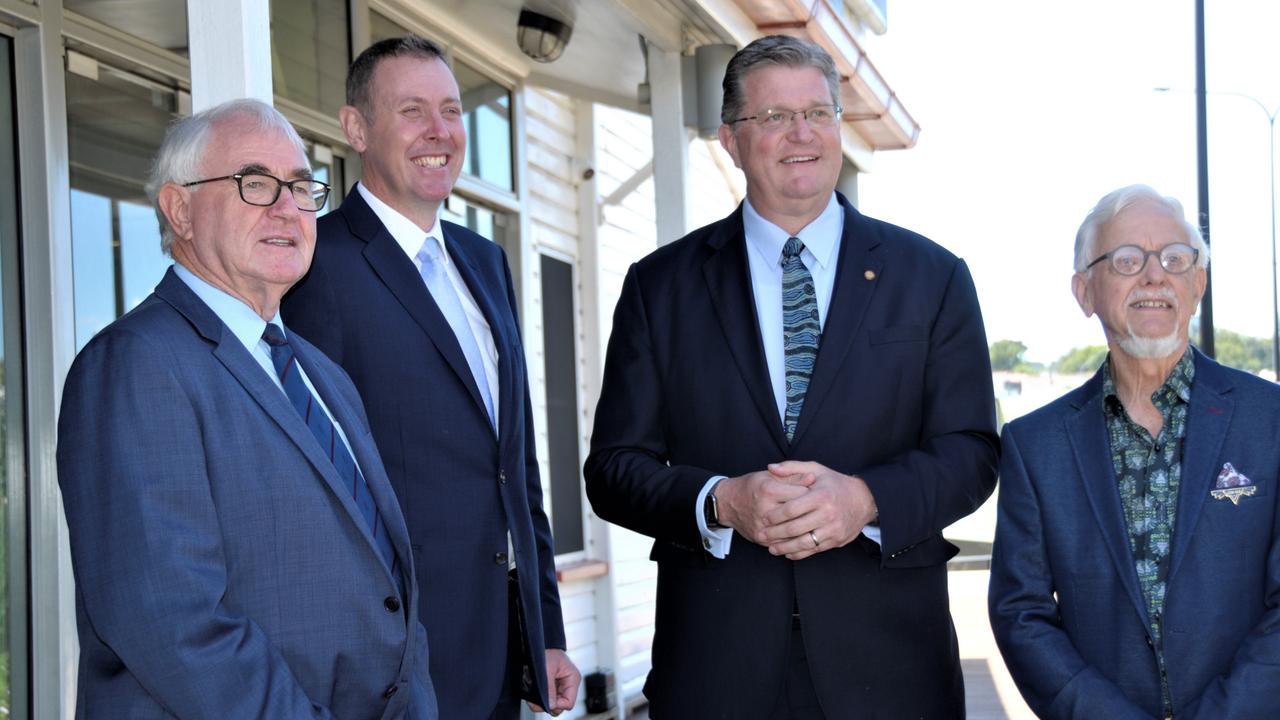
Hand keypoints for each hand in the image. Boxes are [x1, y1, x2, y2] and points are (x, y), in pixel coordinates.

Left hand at [526, 648, 579, 714]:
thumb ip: (549, 688)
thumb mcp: (547, 668)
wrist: (537, 645)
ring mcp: (560, 688)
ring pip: (552, 705)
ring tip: (534, 695)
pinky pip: (547, 700)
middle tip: (537, 698)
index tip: (546, 700)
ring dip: (542, 702)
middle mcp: (568, 686)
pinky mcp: (552, 689)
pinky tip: (534, 694)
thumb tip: (551, 705)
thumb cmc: (545, 651)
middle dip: (548, 705)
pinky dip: (539, 700)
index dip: (557, 704)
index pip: (569, 703)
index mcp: (573, 679)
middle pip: (560, 706)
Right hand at [714, 469, 814, 546]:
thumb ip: (792, 476)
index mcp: (769, 490)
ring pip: (794, 531)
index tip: (817, 492)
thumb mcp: (770, 476)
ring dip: (807, 528)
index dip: (812, 493)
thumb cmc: (752, 486)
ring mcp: (763, 527)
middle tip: (818, 509)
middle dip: (812, 512)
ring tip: (815, 522)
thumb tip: (813, 478)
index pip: (802, 493)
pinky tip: (804, 535)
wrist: (728, 503)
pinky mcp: (762, 539)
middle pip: (799, 513)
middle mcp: (765, 509)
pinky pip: (785, 543)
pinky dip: (797, 540)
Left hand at [759, 460, 876, 559]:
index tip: (764, 518)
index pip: (792, 509)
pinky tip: (787, 553)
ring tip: (771, 548)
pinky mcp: (836, 540)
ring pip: (804, 543)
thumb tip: (770, 467)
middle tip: (761, 535)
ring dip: (785, 548)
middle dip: (775, 534)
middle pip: (795, 528)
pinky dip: (799, 553)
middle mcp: (828, 514)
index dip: (775, 515)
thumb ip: (792, 468)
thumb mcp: (816, 469)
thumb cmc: (835, 483)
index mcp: (821, 496)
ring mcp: (833, 529)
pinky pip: (814, 550)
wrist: (864, 499)